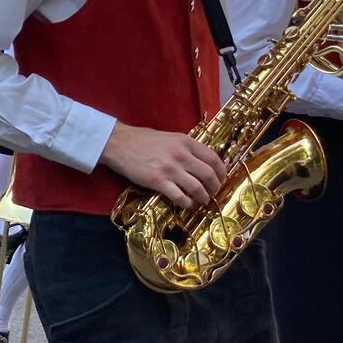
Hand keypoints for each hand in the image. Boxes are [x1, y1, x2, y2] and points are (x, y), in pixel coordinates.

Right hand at [100, 122, 226, 209]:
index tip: (222, 179)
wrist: (120, 144)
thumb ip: (186, 148)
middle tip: (213, 193)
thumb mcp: (170, 138)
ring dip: (203, 197)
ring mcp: (170, 168)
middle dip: (214, 187)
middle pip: (208, 175)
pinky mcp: (158, 181)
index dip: (221, 172)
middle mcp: (181, 154)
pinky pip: (179, 196)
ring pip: (197, 187)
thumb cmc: (143, 140)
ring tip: (202, 201)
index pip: (213, 158)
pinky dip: (187, 203)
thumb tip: (201, 161)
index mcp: (186, 142)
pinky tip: (186, 204)